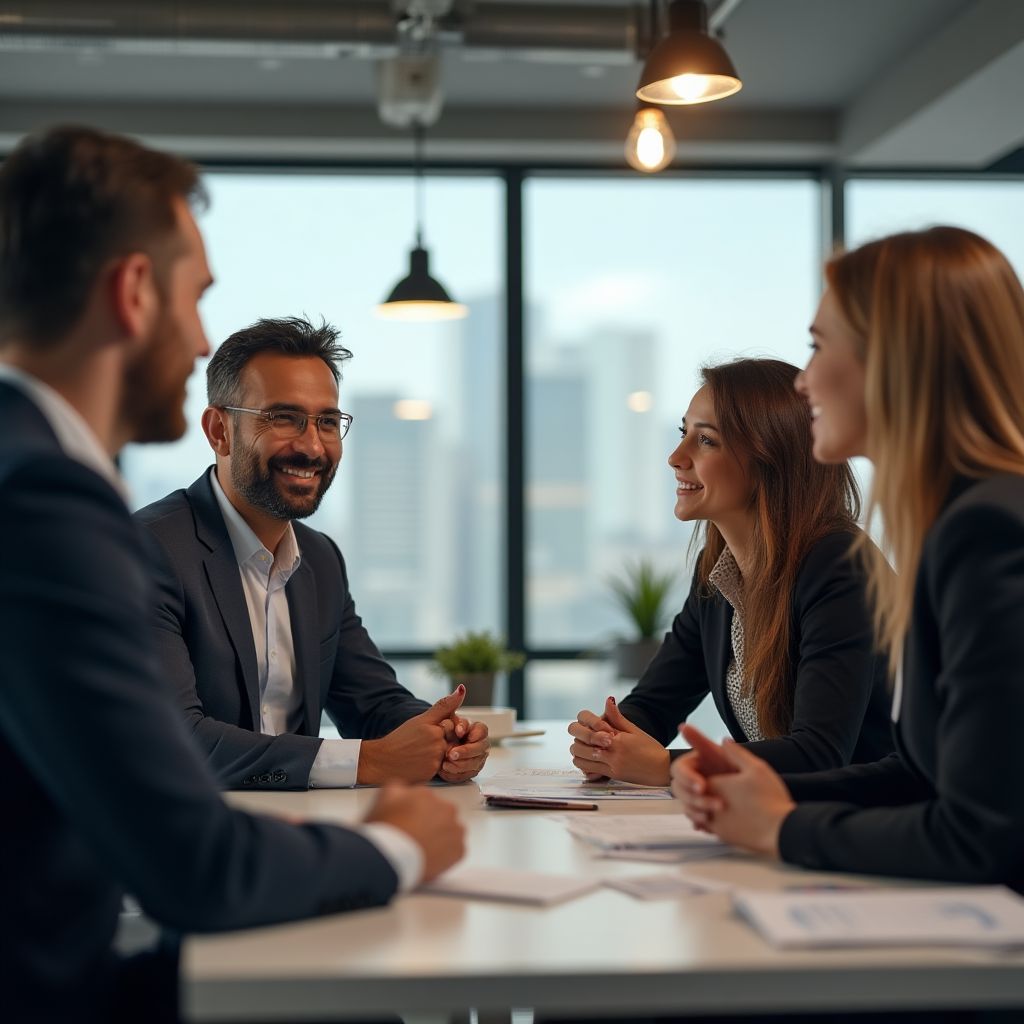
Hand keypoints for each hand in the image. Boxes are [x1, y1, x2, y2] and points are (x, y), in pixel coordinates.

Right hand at [358, 685, 465, 784]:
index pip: (451, 727)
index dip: (438, 729)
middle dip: (438, 743)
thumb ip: (444, 706)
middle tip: (419, 745)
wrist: (381, 760)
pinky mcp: (431, 775)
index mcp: (437, 730)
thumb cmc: (401, 738)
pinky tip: (418, 764)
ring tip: (418, 754)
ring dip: (435, 755)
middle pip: (449, 742)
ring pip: (444, 756)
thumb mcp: (422, 719)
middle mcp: (438, 746)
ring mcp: (435, 762)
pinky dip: (430, 766)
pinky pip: (438, 769)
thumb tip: (462, 689)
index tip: (424, 733)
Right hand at [364, 782, 465, 882]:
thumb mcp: (384, 796)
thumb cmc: (386, 827)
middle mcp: (446, 808)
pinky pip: (455, 850)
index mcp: (428, 794)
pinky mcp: (459, 850)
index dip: (415, 813)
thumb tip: (405, 789)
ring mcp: (455, 829)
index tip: (408, 823)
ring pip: (450, 831)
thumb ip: (398, 787)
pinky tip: (430, 858)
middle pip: (440, 814)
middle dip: (431, 823)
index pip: (425, 801)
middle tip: (415, 837)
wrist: (392, 856)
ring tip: (423, 849)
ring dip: (441, 837)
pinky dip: (446, 855)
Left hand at [438, 717, 489, 783]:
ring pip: (473, 765)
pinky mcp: (471, 771)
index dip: (472, 735)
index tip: (459, 735)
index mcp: (480, 731)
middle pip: (479, 750)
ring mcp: (479, 759)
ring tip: (445, 764)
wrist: (441, 745)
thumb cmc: (449, 731)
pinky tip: (445, 770)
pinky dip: (454, 774)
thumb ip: (458, 723)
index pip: (481, 732)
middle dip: (464, 752)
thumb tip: (460, 729)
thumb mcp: (452, 722)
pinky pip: (466, 775)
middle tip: (451, 754)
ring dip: (458, 765)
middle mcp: (482, 745)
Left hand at [568, 697, 669, 785]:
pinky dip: (584, 765)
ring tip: (586, 747)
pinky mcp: (612, 777)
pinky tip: (590, 759)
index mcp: (618, 741)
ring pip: (581, 761)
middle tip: (584, 737)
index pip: (591, 732)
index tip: (590, 727)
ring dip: (579, 753)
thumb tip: (608, 700)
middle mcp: (613, 755)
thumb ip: (617, 717)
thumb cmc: (650, 748)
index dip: (586, 729)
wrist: (662, 768)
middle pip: (581, 747)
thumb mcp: (634, 730)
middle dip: (579, 740)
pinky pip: (589, 772)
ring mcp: (612, 768)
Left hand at [673, 724, 794, 856]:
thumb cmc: (770, 799)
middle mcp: (708, 806)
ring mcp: (715, 824)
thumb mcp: (756, 768)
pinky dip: (712, 819)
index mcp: (713, 786)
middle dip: (700, 789)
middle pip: (694, 794)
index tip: (714, 770)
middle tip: (715, 785)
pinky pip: (708, 827)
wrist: (781, 831)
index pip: (695, 776)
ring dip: (704, 805)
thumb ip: (736, 753)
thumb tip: (724, 742)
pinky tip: (726, 815)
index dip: (702, 772)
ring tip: (721, 800)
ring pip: (698, 811)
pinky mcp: (723, 837)